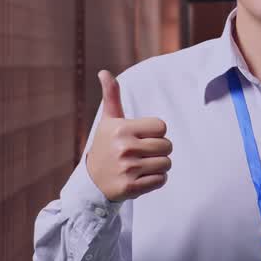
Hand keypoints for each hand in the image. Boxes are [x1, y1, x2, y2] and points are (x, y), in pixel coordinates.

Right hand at [85, 70, 172, 201]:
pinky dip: (156, 180)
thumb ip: (111, 96)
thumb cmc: (106, 146)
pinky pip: (161, 180)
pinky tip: (142, 177)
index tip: (141, 137)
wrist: (93, 181)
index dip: (155, 133)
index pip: (162, 127)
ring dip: (159, 166)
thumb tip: (104, 72)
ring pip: (166, 164)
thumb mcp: (108, 121)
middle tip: (143, 153)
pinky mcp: (131, 188)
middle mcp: (124, 148)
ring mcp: (127, 169)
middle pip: (167, 146)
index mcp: (121, 129)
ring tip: (143, 166)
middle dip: (160, 150)